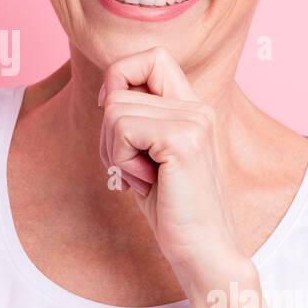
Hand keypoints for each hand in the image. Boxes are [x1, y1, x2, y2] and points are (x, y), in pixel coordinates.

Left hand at [98, 46, 244, 291]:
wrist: (202, 251)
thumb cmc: (171, 209)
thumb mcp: (148, 155)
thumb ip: (137, 120)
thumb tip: (105, 92)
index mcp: (192, 107)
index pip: (152, 56)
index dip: (121, 76)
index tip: (113, 116)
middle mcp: (197, 108)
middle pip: (119, 89)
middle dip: (108, 133)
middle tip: (132, 167)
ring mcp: (193, 121)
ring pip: (114, 110)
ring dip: (114, 151)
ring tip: (143, 177)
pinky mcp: (183, 141)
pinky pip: (122, 130)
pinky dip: (121, 160)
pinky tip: (145, 183)